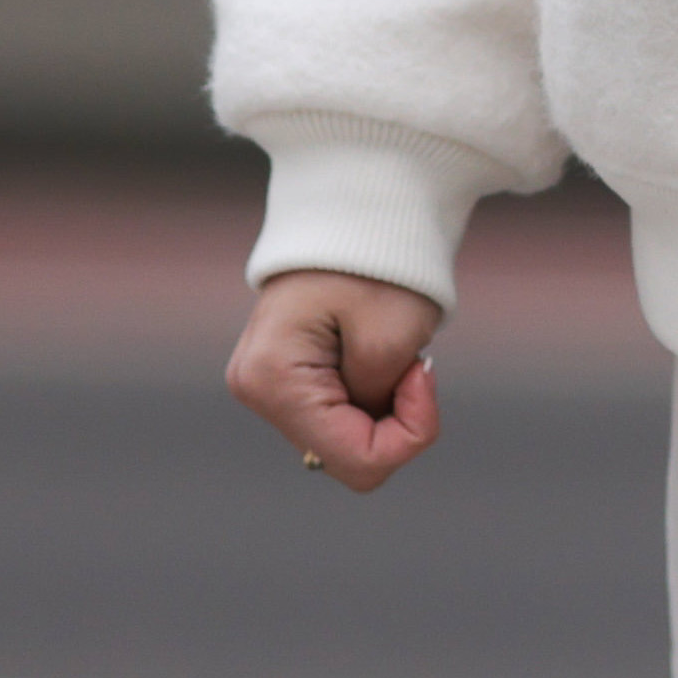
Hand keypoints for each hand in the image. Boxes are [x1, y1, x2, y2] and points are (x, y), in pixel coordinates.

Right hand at [228, 270, 450, 492]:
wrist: (356, 216)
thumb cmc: (377, 265)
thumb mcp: (394, 337)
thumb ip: (379, 403)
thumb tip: (366, 436)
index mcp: (273, 380)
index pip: (356, 461)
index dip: (408, 434)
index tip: (422, 373)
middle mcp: (256, 390)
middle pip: (347, 456)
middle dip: (391, 420)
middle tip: (408, 361)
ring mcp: (265, 387)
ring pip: (343, 441)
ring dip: (378, 407)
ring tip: (384, 351)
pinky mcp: (282, 381)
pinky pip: (336, 420)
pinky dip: (367, 397)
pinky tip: (369, 356)